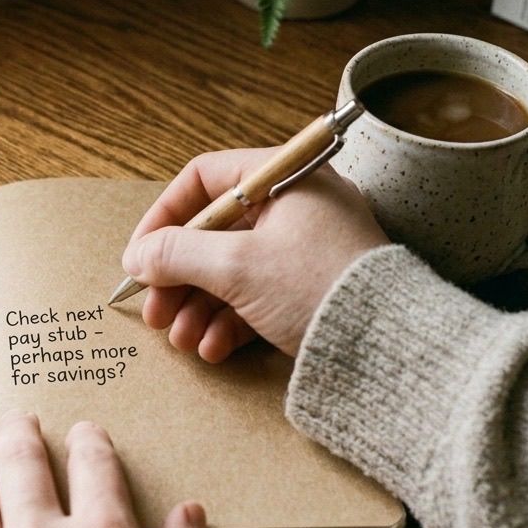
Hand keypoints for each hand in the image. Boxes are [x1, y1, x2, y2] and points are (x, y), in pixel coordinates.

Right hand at [122, 148, 388, 360]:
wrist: (390, 348)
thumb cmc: (320, 288)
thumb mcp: (236, 267)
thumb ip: (176, 254)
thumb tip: (137, 256)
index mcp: (286, 180)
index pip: (206, 179)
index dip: (165, 216)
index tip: (140, 254)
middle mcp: (297, 208)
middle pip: (215, 232)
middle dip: (178, 275)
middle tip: (153, 310)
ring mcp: (305, 251)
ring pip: (231, 270)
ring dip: (197, 306)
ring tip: (180, 339)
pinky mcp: (311, 290)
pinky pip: (257, 297)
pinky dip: (229, 321)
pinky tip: (212, 348)